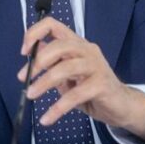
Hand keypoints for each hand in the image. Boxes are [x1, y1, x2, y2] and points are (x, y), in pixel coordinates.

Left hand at [18, 17, 144, 139]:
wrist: (120, 106)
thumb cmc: (92, 89)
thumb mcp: (68, 74)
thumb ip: (53, 63)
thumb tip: (32, 54)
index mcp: (76, 43)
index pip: (53, 25)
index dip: (35, 34)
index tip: (24, 52)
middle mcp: (87, 49)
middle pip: (59, 46)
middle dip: (38, 62)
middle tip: (25, 79)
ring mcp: (96, 65)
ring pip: (65, 68)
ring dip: (44, 83)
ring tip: (31, 95)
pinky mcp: (101, 84)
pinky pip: (75, 94)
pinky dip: (57, 108)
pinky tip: (47, 118)